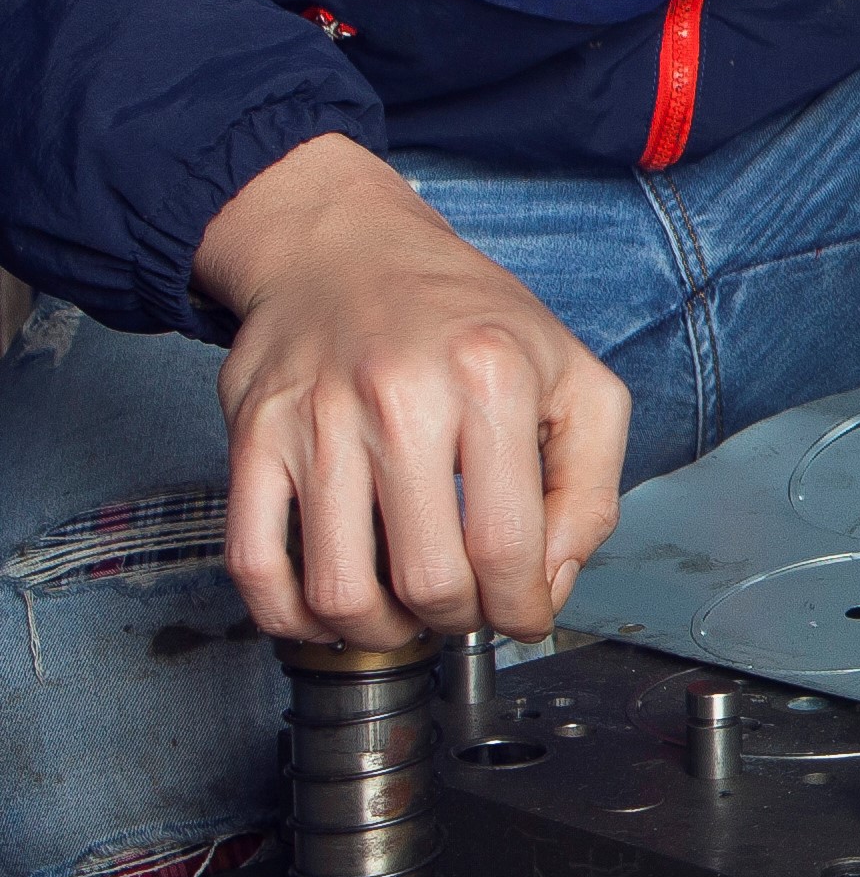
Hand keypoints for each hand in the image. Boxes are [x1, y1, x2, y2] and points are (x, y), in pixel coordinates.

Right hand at [196, 133, 628, 649]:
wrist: (342, 245)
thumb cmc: (467, 320)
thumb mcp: (575, 381)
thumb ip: (590, 491)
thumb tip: (549, 584)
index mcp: (491, 381)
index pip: (508, 550)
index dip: (522, 610)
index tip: (521, 613)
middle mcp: (398, 397)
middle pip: (428, 582)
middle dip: (458, 620)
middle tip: (466, 603)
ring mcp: (315, 419)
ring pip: (339, 590)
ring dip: (382, 631)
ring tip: (406, 609)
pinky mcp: (251, 434)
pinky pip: (252, 561)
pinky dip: (289, 614)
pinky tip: (327, 610)